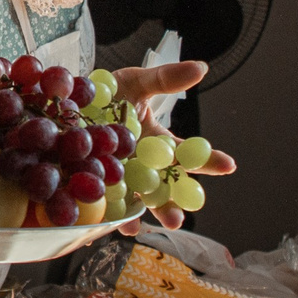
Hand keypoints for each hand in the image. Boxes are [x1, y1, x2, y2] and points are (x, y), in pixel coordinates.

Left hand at [109, 60, 232, 237]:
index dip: (207, 160)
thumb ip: (166, 79)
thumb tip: (201, 67)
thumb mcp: (138, 82)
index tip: (229, 165)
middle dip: (171, 205)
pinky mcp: (92, 183)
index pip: (186, 155)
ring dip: (142, 216)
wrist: (68, 101)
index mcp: (157, 143)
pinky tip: (115, 225)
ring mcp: (118, 177)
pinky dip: (108, 216)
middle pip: (161, 188)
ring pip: (135, 202)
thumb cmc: (110, 92)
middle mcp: (141, 165)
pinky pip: (101, 203)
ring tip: (141, 229)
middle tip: (179, 219)